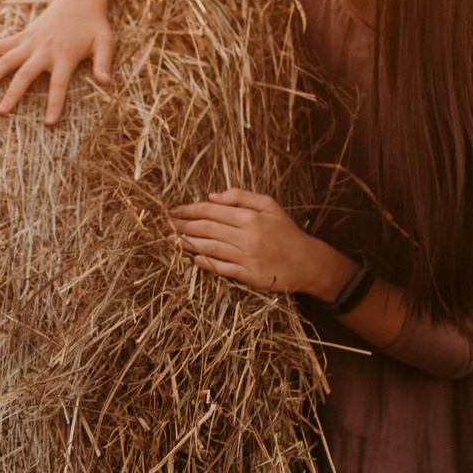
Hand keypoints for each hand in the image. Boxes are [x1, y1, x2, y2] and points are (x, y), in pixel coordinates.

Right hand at [0, 0, 128, 124]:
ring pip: (4, 61)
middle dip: (12, 93)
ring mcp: (28, 43)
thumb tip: (106, 83)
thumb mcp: (106, 42)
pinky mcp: (19, 37)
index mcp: (64, 55)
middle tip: (0, 112)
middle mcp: (43, 50)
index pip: (59, 84)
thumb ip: (104, 62)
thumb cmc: (94, 25)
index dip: (55, 103)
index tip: (49, 123)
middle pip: (25, 74)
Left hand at [169, 189, 354, 298]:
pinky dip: (207, 264)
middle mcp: (246, 237)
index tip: (172, 210)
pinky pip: (223, 269)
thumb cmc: (286, 232)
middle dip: (181, 226)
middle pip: (206, 229)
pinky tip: (193, 259)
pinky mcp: (249, 276)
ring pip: (210, 248)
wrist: (308, 262)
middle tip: (164, 225)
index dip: (188, 210)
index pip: (210, 211)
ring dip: (187, 244)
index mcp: (249, 217)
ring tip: (170, 240)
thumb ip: (241, 197)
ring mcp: (247, 257)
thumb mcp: (269, 205)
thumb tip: (212, 196)